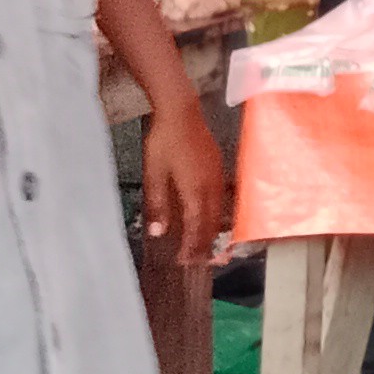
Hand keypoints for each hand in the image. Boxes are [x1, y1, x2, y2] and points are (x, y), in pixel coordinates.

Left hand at [141, 106, 230, 263]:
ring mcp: (216, 176)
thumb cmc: (164, 140)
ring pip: (218, 212)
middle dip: (204, 246)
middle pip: (211, 224)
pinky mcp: (217, 167)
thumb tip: (158, 232)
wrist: (181, 110)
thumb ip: (157, 205)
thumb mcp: (154, 174)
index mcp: (195, 190)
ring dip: (211, 232)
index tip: (184, 262)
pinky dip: (214, 215)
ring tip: (204, 246)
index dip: (192, 247)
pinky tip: (207, 218)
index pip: (197, 228)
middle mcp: (210, 187)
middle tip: (196, 262)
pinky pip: (220, 199)